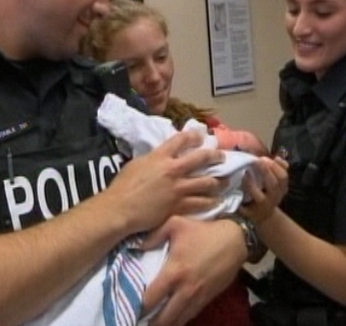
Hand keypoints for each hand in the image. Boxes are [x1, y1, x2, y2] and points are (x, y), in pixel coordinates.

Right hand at [103, 130, 226, 232]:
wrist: (120, 209)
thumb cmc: (123, 186)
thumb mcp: (138, 164)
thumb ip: (154, 158)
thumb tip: (162, 156)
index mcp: (160, 156)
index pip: (182, 140)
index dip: (194, 136)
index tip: (202, 137)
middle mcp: (173, 170)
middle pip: (201, 159)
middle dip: (215, 157)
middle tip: (222, 158)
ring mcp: (178, 188)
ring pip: (206, 183)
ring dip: (219, 182)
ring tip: (225, 182)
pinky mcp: (179, 206)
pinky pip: (200, 203)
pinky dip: (211, 202)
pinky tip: (217, 202)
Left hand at [141, 216, 246, 325]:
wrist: (235, 239)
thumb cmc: (204, 231)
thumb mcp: (176, 224)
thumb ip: (153, 235)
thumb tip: (136, 247)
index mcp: (174, 273)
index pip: (150, 300)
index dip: (138, 306)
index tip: (130, 304)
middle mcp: (185, 290)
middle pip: (163, 319)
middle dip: (150, 323)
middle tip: (139, 318)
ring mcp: (198, 297)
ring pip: (178, 321)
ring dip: (165, 323)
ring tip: (154, 321)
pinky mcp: (208, 298)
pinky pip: (190, 316)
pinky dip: (179, 318)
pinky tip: (172, 316)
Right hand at [239, 157, 287, 223]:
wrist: (266, 214)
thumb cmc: (251, 209)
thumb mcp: (243, 209)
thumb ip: (237, 200)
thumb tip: (226, 190)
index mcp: (261, 203)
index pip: (256, 193)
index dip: (250, 182)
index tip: (244, 172)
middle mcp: (272, 197)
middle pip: (272, 183)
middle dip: (265, 170)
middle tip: (256, 160)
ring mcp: (281, 191)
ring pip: (282, 178)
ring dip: (274, 166)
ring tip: (264, 158)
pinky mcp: (285, 186)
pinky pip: (287, 174)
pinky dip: (283, 165)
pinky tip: (276, 157)